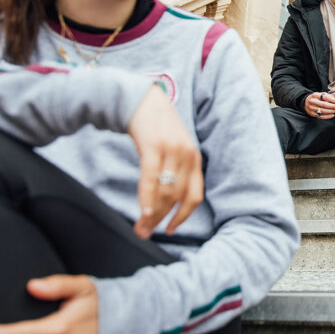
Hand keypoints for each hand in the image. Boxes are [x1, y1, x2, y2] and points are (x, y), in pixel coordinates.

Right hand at [128, 85, 202, 237]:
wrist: (141, 100)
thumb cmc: (155, 128)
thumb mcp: (173, 149)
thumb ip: (174, 170)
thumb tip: (165, 202)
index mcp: (195, 159)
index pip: (195, 195)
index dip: (183, 217)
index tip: (171, 231)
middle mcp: (187, 155)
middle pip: (176, 197)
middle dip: (161, 219)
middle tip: (144, 234)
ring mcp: (172, 149)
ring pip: (164, 190)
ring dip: (151, 213)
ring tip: (139, 228)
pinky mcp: (154, 145)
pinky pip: (151, 177)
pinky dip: (147, 197)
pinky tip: (143, 212)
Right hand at [304, 90, 334, 119]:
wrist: (305, 103)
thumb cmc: (316, 98)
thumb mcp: (320, 94)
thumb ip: (328, 96)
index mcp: (314, 95)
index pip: (325, 97)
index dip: (333, 100)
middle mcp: (312, 101)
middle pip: (324, 105)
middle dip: (332, 106)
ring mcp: (311, 108)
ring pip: (322, 111)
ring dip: (331, 111)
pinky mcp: (312, 114)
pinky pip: (320, 116)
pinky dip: (327, 116)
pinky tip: (332, 115)